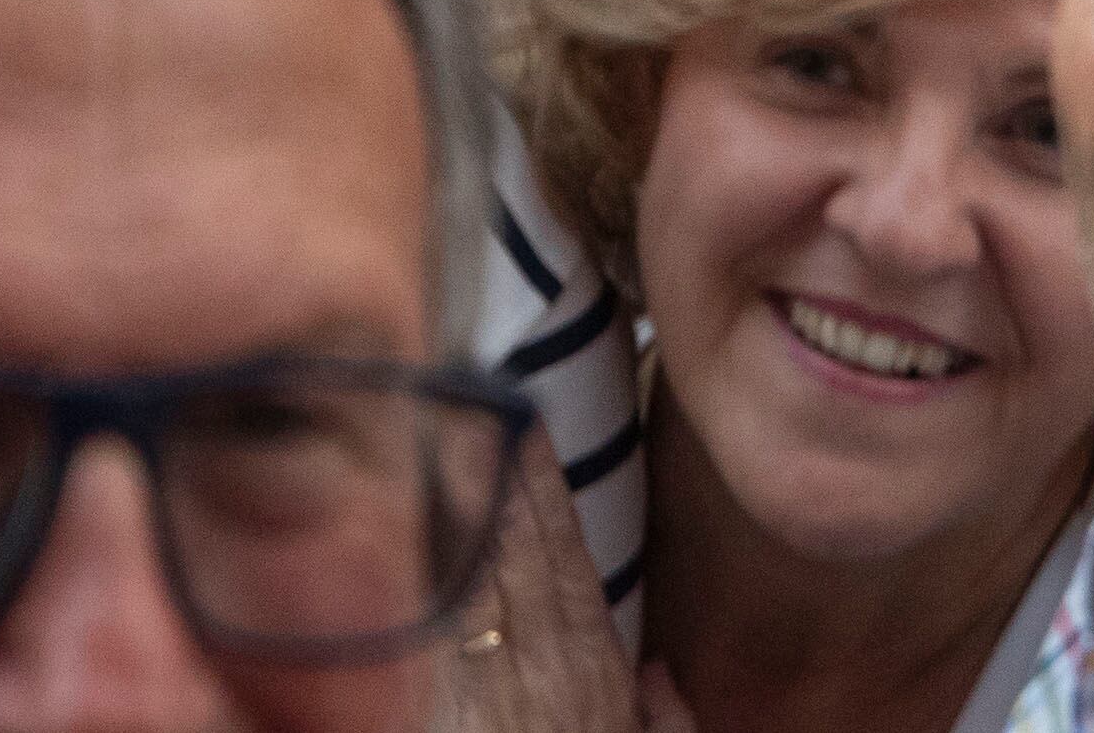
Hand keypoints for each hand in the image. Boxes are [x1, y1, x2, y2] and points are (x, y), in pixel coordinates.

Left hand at [434, 416, 642, 732]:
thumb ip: (666, 712)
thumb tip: (657, 668)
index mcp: (597, 660)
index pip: (569, 549)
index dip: (548, 482)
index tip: (529, 420)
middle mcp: (553, 655)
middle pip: (525, 542)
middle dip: (505, 464)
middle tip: (482, 392)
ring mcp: (503, 678)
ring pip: (486, 569)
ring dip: (470, 498)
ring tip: (451, 429)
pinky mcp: (457, 707)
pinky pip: (446, 623)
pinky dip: (438, 568)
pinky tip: (426, 521)